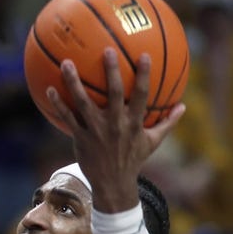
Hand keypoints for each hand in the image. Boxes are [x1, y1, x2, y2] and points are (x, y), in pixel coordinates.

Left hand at [47, 48, 184, 212]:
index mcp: (134, 122)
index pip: (141, 95)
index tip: (144, 55)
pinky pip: (67, 118)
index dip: (143, 75)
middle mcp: (115, 124)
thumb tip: (183, 106)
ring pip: (83, 102)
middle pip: (114, 93)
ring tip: (66, 63)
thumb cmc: (133, 159)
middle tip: (107, 50)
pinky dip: (58, 104)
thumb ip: (167, 122)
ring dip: (73, 82)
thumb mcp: (153, 142)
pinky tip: (48, 89)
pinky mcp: (80, 137)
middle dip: (111, 71)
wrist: (113, 183)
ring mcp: (95, 130)